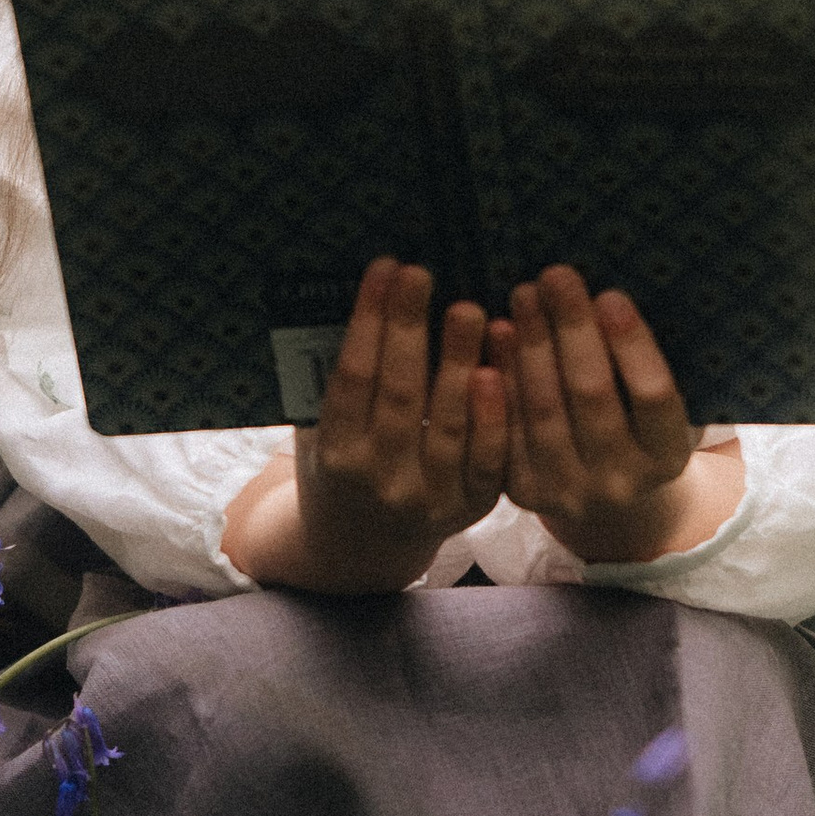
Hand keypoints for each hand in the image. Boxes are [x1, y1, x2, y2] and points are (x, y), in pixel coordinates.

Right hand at [224, 258, 505, 593]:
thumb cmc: (340, 466)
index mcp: (335, 457)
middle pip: (399, 396)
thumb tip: (366, 297)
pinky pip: (489, 458)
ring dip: (459, 362)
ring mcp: (429, 499)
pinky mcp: (471, 508)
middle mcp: (380, 482)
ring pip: (447, 424)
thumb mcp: (319, 429)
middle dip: (409, 329)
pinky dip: (493, 415)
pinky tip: (494, 370)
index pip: (352, 379)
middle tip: (422, 274)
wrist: (360, 546)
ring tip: (469, 309)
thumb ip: (333, 380)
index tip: (384, 270)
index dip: (368, 322)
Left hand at [492, 267, 741, 565]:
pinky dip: (502, 375)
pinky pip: (507, 425)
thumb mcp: (652, 406)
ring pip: (544, 409)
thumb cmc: (634, 427)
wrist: (604, 501)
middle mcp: (621, 482)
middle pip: (593, 396)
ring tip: (526, 294)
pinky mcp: (525, 491)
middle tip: (557, 275)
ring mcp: (570, 492)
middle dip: (572, 330)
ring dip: (532, 344)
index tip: (610, 294)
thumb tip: (601, 294)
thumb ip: (637, 362)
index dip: (632, 345)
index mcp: (668, 458)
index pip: (653, 396)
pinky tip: (498, 332)